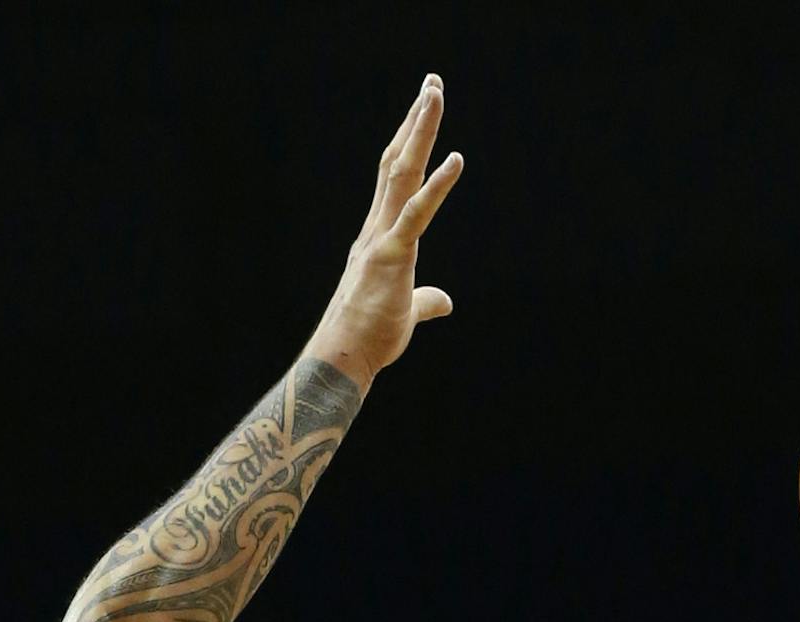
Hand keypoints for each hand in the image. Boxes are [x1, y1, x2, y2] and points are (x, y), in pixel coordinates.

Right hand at [302, 74, 463, 384]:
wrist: (343, 360)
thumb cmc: (369, 339)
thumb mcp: (407, 312)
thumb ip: (425, 301)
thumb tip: (444, 303)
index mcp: (380, 236)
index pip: (396, 179)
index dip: (410, 142)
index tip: (422, 110)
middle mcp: (377, 228)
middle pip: (398, 162)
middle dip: (416, 121)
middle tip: (432, 83)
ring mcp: (382, 239)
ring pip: (403, 173)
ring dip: (420, 132)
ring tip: (434, 94)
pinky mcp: (392, 257)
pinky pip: (417, 215)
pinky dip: (437, 187)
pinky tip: (456, 159)